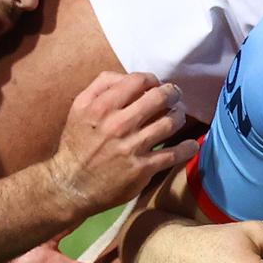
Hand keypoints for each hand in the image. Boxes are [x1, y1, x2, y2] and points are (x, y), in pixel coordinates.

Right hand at [47, 72, 198, 214]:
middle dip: (172, 93)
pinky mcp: (142, 168)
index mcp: (101, 107)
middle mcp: (117, 125)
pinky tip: (191, 145)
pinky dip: (187, 148)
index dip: (152, 79)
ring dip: (179, 116)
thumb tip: (127, 77)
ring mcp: (131, 147)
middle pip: (159, 98)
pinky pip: (173, 154)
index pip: (138, 80)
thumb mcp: (79, 108)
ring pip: (170, 122)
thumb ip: (101, 86)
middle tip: (174, 96)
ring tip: (178, 116)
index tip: (156, 85)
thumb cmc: (77, 143)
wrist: (70, 185)